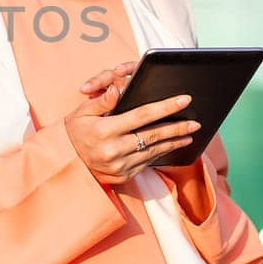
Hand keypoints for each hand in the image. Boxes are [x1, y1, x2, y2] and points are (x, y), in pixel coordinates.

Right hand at [65, 62, 199, 185]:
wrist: (66, 162)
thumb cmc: (74, 131)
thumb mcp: (82, 112)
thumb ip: (103, 100)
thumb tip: (119, 87)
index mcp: (104, 130)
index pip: (141, 116)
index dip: (165, 107)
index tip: (183, 99)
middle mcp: (113, 150)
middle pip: (153, 136)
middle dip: (177, 127)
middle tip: (195, 121)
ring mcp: (120, 166)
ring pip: (153, 151)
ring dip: (174, 141)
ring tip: (190, 133)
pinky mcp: (123, 176)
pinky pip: (147, 162)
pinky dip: (160, 152)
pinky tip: (172, 145)